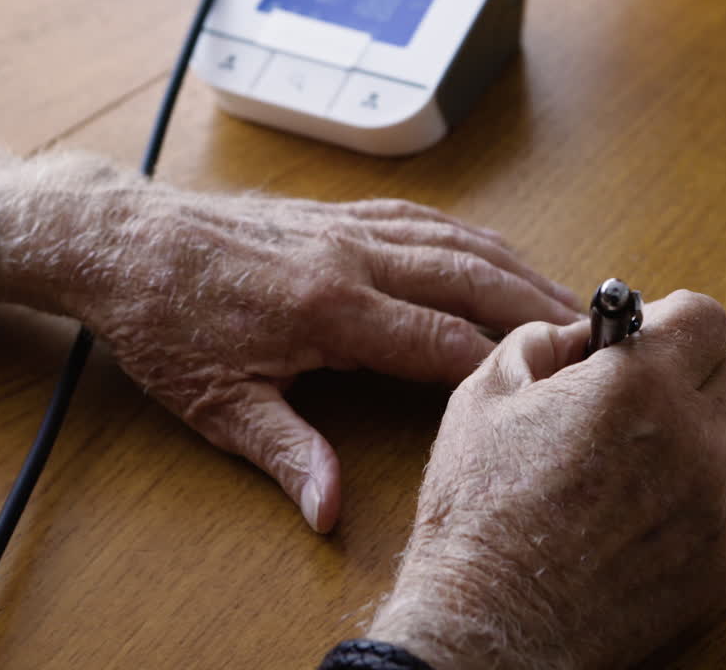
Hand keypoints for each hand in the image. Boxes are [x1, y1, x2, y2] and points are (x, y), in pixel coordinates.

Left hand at [34, 180, 581, 531]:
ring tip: (568, 296)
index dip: (507, 363)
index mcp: (332, 310)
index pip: (445, 341)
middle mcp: (354, 259)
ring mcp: (348, 229)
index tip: (562, 379)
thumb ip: (287, 455)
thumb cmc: (167, 323)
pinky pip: (424, 219)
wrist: (125, 241)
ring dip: (518, 268)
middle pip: (472, 281)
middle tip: (600, 332)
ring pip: (458, 242)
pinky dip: (472, 238)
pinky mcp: (337, 214)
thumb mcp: (219, 404)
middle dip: (540, 308)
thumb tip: (332, 511)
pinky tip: (495, 253)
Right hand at [368, 291, 725, 669]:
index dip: (672, 320)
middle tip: (634, 396)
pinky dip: (687, 499)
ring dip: (693, 435)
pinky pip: (720, 508)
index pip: (705, 319)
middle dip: (689, 373)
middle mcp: (691, 440)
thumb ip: (538, 343)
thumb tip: (575, 335)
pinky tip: (628, 516)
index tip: (647, 336)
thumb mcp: (482, 397)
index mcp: (637, 385)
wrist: (490, 623)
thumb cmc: (477, 512)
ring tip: (627, 461)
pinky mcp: (717, 565)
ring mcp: (710, 507)